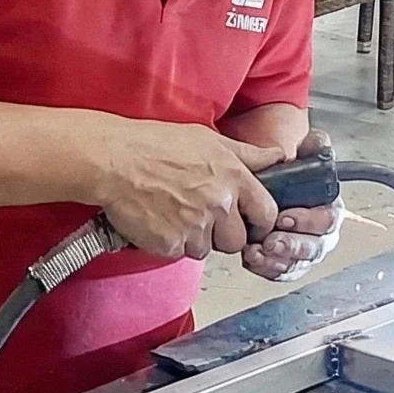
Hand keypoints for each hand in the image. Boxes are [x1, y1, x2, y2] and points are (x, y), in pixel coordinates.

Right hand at [91, 121, 277, 260]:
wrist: (115, 161)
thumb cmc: (156, 144)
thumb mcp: (210, 139)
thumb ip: (248, 154)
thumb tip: (278, 156)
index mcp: (234, 179)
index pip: (266, 214)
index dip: (258, 220)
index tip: (249, 220)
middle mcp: (219, 205)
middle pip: (237, 241)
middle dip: (223, 234)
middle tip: (202, 216)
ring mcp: (195, 227)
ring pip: (207, 250)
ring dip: (195, 239)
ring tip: (175, 213)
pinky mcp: (171, 245)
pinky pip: (179, 253)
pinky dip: (170, 242)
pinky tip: (159, 220)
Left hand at [238, 131, 344, 283]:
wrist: (270, 184)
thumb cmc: (291, 173)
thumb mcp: (304, 152)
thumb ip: (315, 147)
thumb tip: (320, 146)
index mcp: (330, 208)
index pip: (327, 220)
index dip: (308, 221)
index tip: (285, 217)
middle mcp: (321, 233)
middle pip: (314, 248)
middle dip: (292, 246)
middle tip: (271, 241)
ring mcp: (303, 251)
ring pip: (296, 263)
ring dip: (276, 260)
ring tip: (256, 252)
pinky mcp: (286, 262)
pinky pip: (279, 271)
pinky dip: (265, 268)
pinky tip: (251, 258)